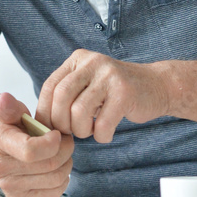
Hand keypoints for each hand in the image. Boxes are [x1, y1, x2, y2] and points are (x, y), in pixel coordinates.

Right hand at [0, 93, 73, 196]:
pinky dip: (63, 180)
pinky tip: (56, 167)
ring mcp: (9, 186)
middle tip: (66, 140)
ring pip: (55, 179)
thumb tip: (4, 99)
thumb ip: (8, 105)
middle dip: (66, 150)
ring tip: (62, 152)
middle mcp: (0, 168)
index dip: (52, 143)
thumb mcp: (4, 112)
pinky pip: (54, 192)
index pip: (30, 150)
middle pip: (49, 164)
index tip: (56, 133)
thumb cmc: (2, 129)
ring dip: (67, 164)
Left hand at [37, 49, 169, 142]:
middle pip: (61, 97)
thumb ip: (66, 94)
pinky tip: (105, 134)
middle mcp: (92, 62)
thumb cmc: (116, 92)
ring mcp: (109, 75)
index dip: (45, 111)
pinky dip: (100, 136)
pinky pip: (102, 123)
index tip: (47, 128)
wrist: (157, 86)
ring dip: (81, 130)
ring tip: (89, 131)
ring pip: (79, 112)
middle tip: (68, 133)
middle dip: (60, 122)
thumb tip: (39, 121)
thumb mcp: (88, 84)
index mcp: (78, 59)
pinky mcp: (124, 92)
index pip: (50, 86)